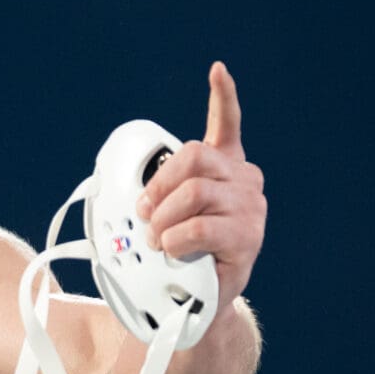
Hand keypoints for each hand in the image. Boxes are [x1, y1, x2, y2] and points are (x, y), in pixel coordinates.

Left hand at [136, 62, 266, 305]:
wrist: (197, 302)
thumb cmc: (179, 255)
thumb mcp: (163, 218)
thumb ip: (152, 196)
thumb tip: (125, 194)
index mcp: (224, 169)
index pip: (227, 126)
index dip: (223, 97)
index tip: (217, 70)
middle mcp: (242, 181)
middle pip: (194, 157)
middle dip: (158, 182)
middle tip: (144, 210)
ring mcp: (249, 207)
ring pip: (194, 192)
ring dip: (163, 217)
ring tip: (157, 237)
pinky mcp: (247, 237)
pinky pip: (200, 227)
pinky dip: (175, 239)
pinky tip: (172, 249)